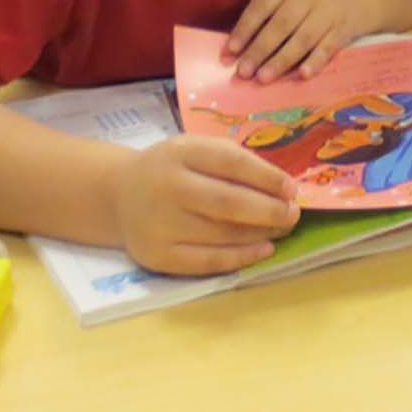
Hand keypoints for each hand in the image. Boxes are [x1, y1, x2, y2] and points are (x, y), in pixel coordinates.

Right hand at [109, 136, 299, 275]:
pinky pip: (207, 262)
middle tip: (293, 214)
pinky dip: (241, 258)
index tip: (292, 189)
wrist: (118, 195)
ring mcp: (160, 224)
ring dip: (261, 234)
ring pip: (222, 235)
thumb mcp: (194, 149)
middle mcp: (167, 187)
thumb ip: (232, 161)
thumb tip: (282, 187)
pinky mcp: (158, 256)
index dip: (267, 177)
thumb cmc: (171, 169)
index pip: (230, 162)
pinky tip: (263, 250)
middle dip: (269, 210)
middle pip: (228, 203)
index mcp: (179, 152)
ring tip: (282, 229)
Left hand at [227, 0, 377, 81]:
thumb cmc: (307, 1)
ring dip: (281, 60)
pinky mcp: (341, 30)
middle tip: (243, 72)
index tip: (231, 51)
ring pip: (302, 39)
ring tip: (263, 78)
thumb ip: (264, 17)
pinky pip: (326, 48)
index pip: (262, 5)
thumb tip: (235, 51)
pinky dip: (314, 61)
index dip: (246, 28)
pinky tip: (302, 75)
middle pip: (281, 25)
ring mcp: (327, 12)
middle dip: (260, 50)